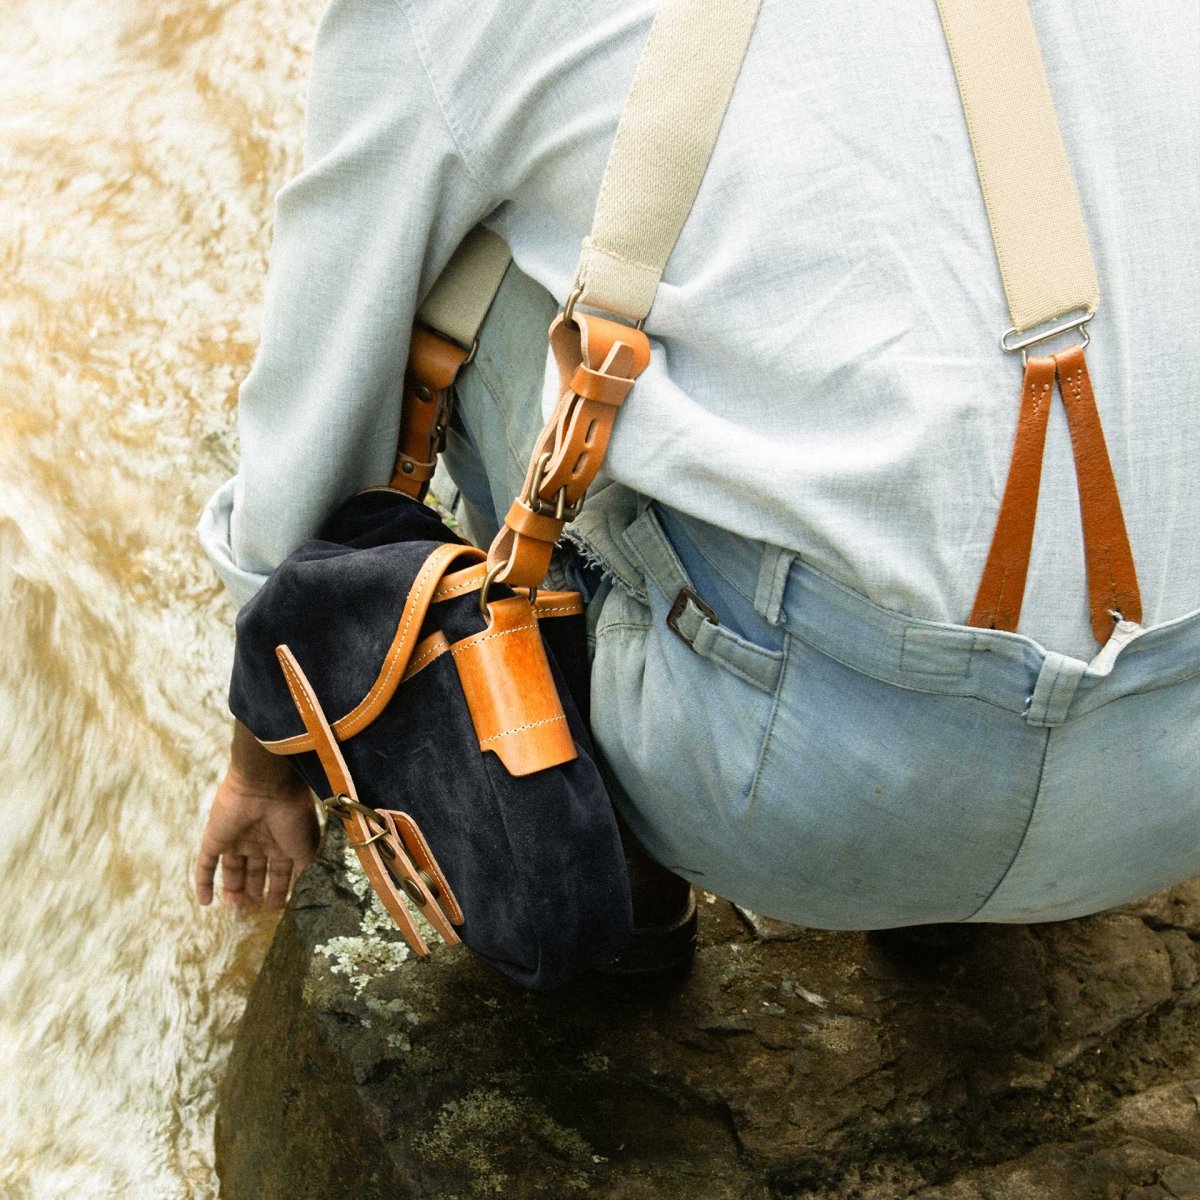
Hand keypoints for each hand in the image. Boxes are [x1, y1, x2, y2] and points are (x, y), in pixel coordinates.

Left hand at [195, 720, 318, 907]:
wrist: (267, 785)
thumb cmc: (293, 815)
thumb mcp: (307, 847)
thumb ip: (304, 870)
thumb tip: (304, 893)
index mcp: (282, 841)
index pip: (278, 872)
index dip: (277, 891)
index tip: (276, 911)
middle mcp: (260, 841)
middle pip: (255, 872)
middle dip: (255, 892)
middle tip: (254, 913)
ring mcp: (236, 839)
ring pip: (232, 871)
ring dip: (233, 891)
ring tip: (236, 911)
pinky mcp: (214, 839)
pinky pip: (205, 865)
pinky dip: (204, 883)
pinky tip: (205, 903)